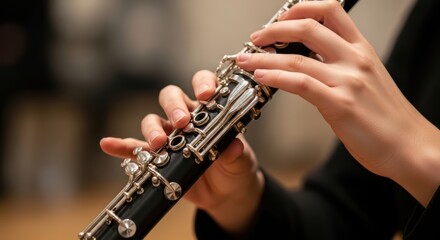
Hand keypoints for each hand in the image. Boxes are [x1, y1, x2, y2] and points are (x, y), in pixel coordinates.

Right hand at [100, 70, 264, 234]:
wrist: (226, 194)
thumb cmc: (236, 168)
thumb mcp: (241, 161)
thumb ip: (236, 153)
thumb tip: (232, 146)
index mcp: (210, 110)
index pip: (203, 84)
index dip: (203, 83)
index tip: (205, 94)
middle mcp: (187, 118)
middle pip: (171, 98)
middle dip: (174, 106)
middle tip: (182, 122)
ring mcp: (170, 136)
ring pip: (152, 121)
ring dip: (152, 129)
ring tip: (158, 144)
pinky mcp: (157, 157)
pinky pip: (135, 148)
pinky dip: (121, 146)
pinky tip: (109, 145)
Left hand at [235, 0, 439, 205]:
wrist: (409, 146)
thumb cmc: (386, 117)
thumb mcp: (366, 79)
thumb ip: (340, 65)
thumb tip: (307, 60)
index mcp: (361, 49)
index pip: (329, 11)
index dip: (300, 9)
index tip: (280, 19)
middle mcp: (354, 59)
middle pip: (307, 27)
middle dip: (274, 29)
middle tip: (255, 38)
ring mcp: (348, 80)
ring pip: (296, 58)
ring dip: (262, 57)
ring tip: (245, 60)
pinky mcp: (340, 104)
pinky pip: (300, 83)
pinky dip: (275, 77)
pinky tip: (260, 77)